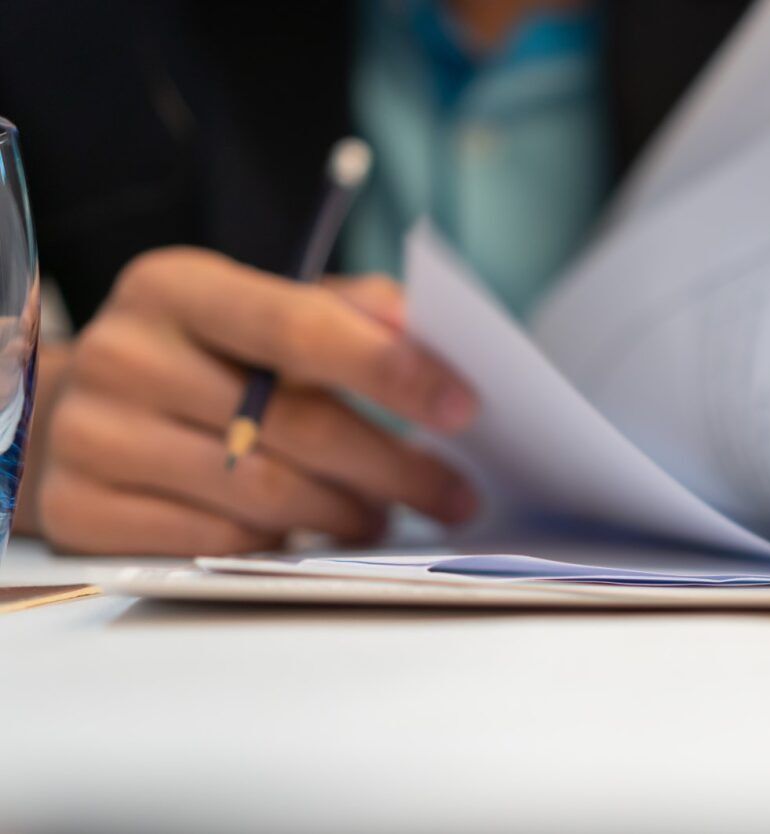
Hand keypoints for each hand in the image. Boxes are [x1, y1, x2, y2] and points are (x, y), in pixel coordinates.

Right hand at [37, 247, 478, 554]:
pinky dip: (281, 545)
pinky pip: (216, 543)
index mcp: (175, 286)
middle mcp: (124, 354)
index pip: (301, 327)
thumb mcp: (258, 308)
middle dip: (394, 467)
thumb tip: (421, 324)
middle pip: (294, 425)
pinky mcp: (81, 509)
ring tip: (383, 516)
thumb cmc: (201, 358)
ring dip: (346, 514)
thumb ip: (343, 310)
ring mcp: (91, 435)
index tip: (463, 407)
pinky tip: (311, 537)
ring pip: (263, 494)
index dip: (391, 370)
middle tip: (453, 494)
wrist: (76, 406)